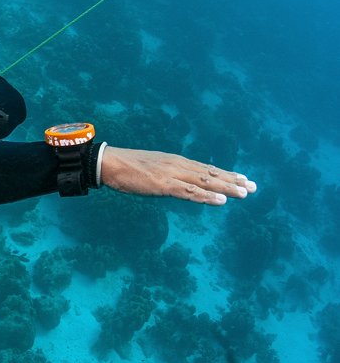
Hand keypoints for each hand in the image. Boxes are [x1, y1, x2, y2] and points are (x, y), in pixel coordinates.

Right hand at [100, 146, 257, 204]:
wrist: (109, 163)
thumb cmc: (127, 166)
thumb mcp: (152, 167)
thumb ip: (167, 174)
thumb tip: (176, 182)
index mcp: (176, 161)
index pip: (206, 168)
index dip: (226, 174)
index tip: (243, 178)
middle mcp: (179, 165)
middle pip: (211, 174)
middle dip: (233, 181)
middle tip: (254, 187)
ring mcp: (172, 175)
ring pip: (205, 182)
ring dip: (227, 188)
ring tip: (245, 193)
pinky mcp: (164, 185)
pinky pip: (190, 193)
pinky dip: (207, 197)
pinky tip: (221, 201)